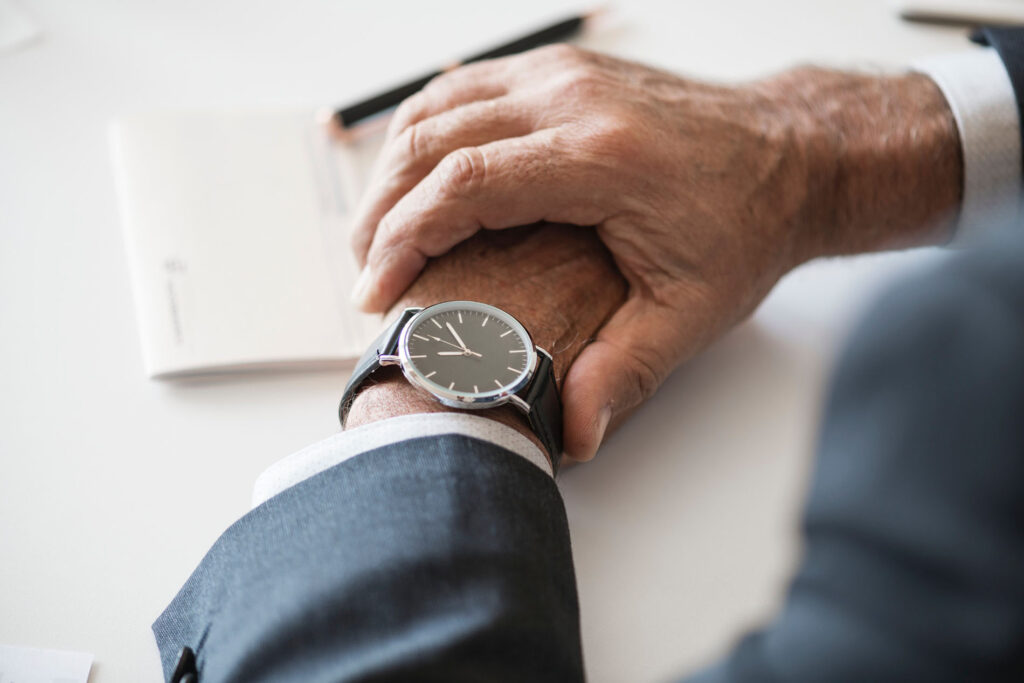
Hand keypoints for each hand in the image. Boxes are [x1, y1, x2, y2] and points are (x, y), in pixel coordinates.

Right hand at [349, 45, 960, 459]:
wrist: (792, 156)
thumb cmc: (746, 224)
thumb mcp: (692, 312)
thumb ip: (624, 371)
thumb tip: (572, 434)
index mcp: (601, 157)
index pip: (461, 185)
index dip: (401, 240)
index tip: (375, 290)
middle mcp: (573, 99)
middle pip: (431, 139)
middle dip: (381, 210)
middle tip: (367, 271)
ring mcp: (565, 74)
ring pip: (438, 104)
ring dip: (393, 168)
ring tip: (379, 232)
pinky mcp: (562, 71)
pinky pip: (466, 87)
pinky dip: (426, 131)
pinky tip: (416, 175)